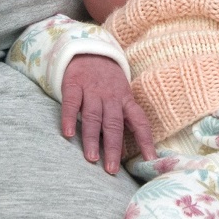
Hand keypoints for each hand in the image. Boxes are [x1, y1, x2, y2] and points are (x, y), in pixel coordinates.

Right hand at [61, 55, 156, 173]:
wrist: (89, 49)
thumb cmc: (107, 80)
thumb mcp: (122, 94)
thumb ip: (125, 117)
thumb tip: (135, 149)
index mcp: (126, 99)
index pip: (140, 121)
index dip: (146, 141)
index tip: (150, 160)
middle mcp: (110, 96)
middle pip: (113, 124)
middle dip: (114, 148)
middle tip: (111, 169)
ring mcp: (91, 90)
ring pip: (93, 116)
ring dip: (92, 138)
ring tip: (91, 158)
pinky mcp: (73, 84)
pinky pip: (72, 103)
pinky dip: (69, 118)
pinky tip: (68, 133)